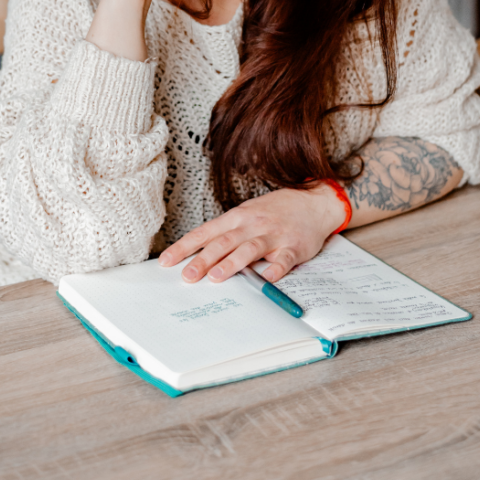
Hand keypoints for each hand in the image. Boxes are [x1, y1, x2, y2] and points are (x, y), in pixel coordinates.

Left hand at [158, 185, 347, 283]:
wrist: (314, 201)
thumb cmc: (275, 210)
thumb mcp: (247, 215)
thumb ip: (227, 234)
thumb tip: (199, 256)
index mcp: (237, 217)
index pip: (205, 233)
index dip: (185, 247)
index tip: (166, 262)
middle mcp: (252, 224)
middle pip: (223, 242)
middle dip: (203, 260)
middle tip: (187, 276)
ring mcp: (273, 235)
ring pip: (250, 249)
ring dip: (233, 263)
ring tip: (217, 277)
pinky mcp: (294, 246)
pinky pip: (284, 259)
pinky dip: (276, 269)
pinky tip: (267, 279)